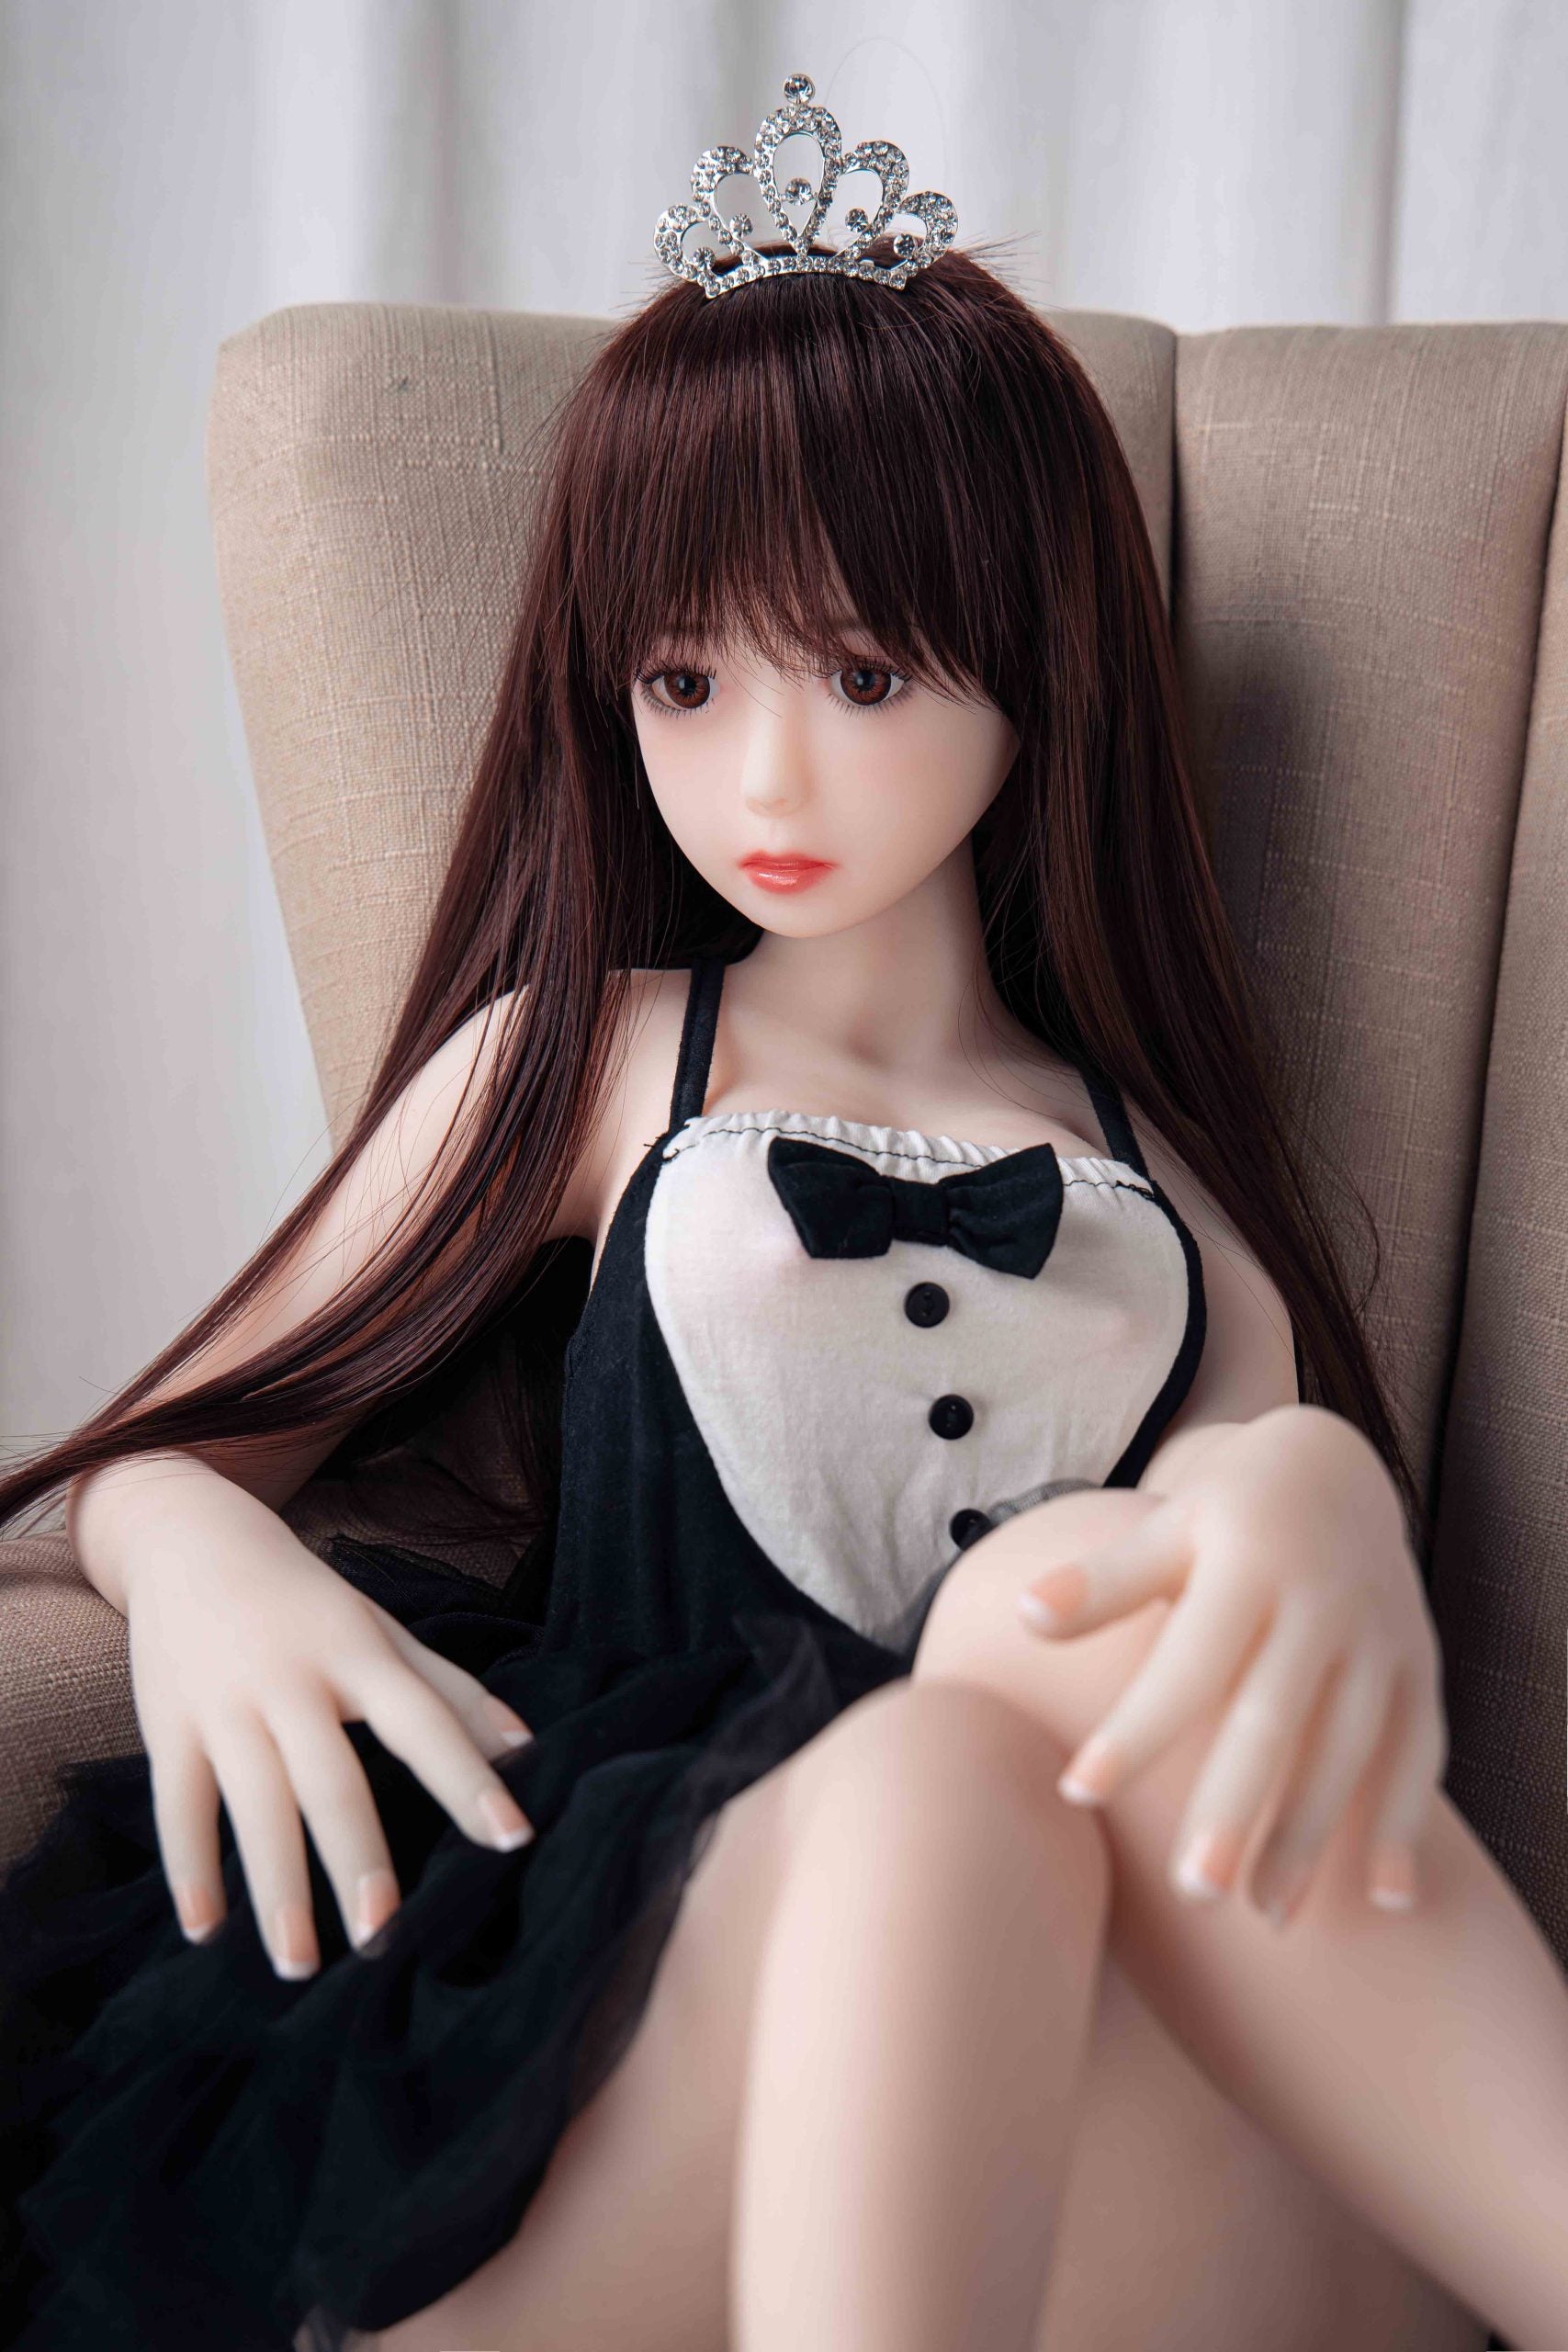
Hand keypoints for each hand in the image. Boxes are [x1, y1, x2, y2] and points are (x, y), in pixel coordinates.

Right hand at [122, 1497, 535, 1978]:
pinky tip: (203, 1930)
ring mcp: (225, 1703)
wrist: (191, 1536)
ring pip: (253, 1804)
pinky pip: (177, 1806)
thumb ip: (448, 1689)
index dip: (468, 1778)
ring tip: (300, 1964)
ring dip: (276, 1889)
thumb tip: (527, 1746)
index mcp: (357, 1653)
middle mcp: (293, 1680)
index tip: (514, 1839)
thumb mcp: (380, 1628)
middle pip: (331, 1779)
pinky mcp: (166, 1723)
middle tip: (385, 1937)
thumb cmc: (306, 1599)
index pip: (424, 1721)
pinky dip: (188, 1870)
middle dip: (357, 1860)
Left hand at [1014, 1406, 1447, 1929]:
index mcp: (1248, 1565)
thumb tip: (1024, 1612)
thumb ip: (1103, 1581)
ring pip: (1351, 1749)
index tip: (1078, 1791)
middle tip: (1196, 1894)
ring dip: (1312, 1836)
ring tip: (1263, 1916)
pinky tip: (1388, 1902)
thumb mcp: (1165, 1530)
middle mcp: (1323, 1604)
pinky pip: (1420, 1754)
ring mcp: (1381, 1640)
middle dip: (1238, 1807)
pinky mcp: (1420, 1671)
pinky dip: (1405, 1825)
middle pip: (1275, 1717)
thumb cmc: (1223, 1518)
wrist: (1334, 1472)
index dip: (1136, 1727)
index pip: (1187, 1660)